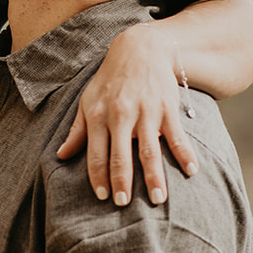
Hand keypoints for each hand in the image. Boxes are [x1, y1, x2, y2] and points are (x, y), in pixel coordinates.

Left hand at [57, 24, 198, 204]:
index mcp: (98, 116)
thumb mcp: (87, 100)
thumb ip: (77, 130)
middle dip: (122, 182)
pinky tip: (191, 171)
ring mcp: (145, 112)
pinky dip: (184, 154)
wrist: (139, 48)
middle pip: (121, 155)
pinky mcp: (166, 108)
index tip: (103, 197)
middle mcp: (120, 115)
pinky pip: (176, 135)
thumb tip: (60, 155)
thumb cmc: (110, 79)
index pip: (96, 154)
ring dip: (154, 176)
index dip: (99, 177)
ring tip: (158, 199)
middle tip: (124, 204)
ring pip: (149, 150)